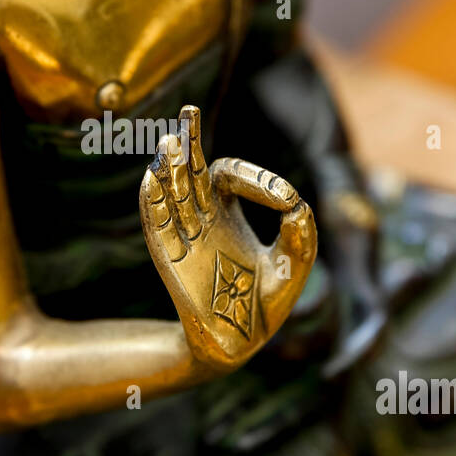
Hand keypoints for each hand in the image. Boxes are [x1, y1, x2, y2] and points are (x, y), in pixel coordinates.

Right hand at [140, 105, 315, 371]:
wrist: (241, 343)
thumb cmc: (265, 305)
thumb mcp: (294, 265)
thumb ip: (302, 234)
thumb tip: (297, 205)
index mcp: (228, 214)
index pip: (227, 175)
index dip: (255, 178)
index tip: (284, 201)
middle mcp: (202, 220)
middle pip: (187, 172)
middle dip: (188, 143)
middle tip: (187, 111)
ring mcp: (184, 239)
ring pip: (172, 193)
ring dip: (170, 168)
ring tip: (172, 141)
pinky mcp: (172, 262)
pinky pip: (158, 226)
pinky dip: (154, 202)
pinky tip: (152, 178)